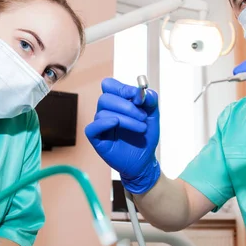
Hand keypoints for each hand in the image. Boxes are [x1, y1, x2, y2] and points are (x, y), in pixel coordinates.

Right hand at [85, 78, 160, 193]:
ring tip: (141, 128)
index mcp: (117, 101)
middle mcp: (106, 111)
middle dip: (126, 106)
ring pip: (103, 113)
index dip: (122, 88)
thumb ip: (150, 99)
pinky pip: (92, 128)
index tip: (138, 97)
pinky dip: (103, 123)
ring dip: (126, 119)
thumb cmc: (146, 136)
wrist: (145, 160)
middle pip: (105, 98)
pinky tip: (116, 124)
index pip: (109, 85)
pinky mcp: (97, 139)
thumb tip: (142, 91)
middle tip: (143, 117)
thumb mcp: (153, 115)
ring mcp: (100, 125)